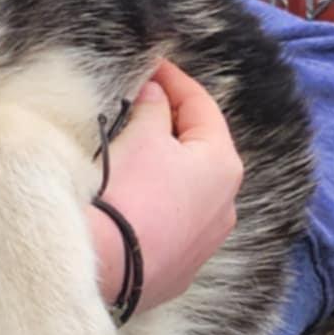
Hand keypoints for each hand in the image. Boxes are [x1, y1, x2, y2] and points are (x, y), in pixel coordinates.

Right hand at [90, 61, 243, 314]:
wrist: (106, 265)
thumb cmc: (129, 192)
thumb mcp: (142, 136)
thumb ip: (153, 108)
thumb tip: (154, 94)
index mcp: (223, 164)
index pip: (202, 105)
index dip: (174, 79)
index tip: (151, 64)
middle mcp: (227, 205)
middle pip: (200, 150)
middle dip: (172, 125)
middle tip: (140, 104)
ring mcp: (206, 243)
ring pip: (189, 191)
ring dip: (166, 169)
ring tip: (133, 153)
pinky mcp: (181, 270)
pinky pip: (173, 226)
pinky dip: (158, 206)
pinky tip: (132, 202)